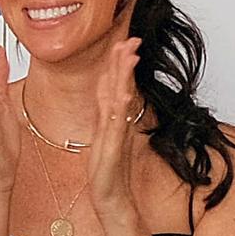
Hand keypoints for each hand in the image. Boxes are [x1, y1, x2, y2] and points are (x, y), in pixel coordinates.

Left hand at [87, 38, 141, 218]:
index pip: (115, 84)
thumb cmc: (106, 169)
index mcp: (110, 118)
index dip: (119, 64)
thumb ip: (107, 116)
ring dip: (125, 77)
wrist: (110, 195)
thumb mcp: (102, 136)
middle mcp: (116, 122)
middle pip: (121, 86)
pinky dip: (121, 107)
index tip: (123, 42)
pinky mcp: (113, 146)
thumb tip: (109, 98)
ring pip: (122, 98)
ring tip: (129, 56)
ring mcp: (116, 132)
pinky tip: (123, 93)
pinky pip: (118, 122)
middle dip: (125, 61)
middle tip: (131, 39)